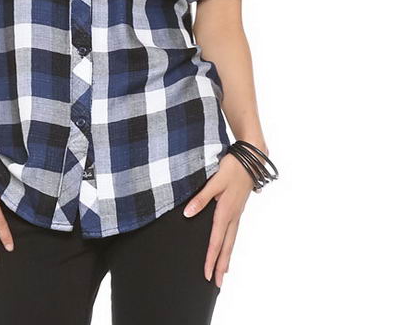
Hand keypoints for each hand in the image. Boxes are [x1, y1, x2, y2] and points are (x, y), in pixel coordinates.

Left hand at [183, 151, 254, 287]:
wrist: (252, 158)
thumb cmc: (232, 167)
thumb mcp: (214, 180)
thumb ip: (201, 198)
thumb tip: (187, 214)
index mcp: (225, 211)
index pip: (216, 240)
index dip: (210, 258)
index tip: (207, 274)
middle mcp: (233, 215)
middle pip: (226, 245)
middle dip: (221, 265)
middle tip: (217, 284)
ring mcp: (238, 212)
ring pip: (232, 239)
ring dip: (227, 256)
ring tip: (224, 272)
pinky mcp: (239, 207)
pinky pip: (234, 230)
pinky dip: (230, 242)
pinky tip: (228, 244)